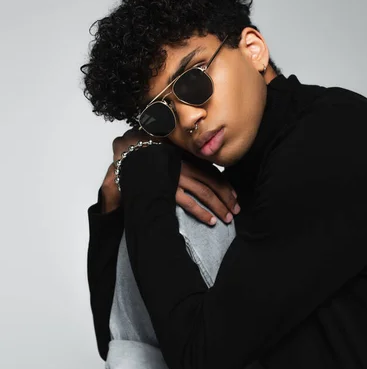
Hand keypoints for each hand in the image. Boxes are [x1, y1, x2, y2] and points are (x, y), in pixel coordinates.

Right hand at [103, 129, 239, 223]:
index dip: (225, 185)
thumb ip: (179, 157)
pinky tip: (210, 221)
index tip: (234, 196)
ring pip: (206, 193)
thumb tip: (191, 166)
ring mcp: (179, 177)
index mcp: (188, 156)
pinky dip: (201, 213)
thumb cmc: (146, 148)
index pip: (212, 172)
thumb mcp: (167, 148)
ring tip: (227, 218)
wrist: (129, 150)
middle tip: (235, 211)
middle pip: (214, 183)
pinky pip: (189, 203)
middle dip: (227, 198)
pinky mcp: (168, 188)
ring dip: (219, 207)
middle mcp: (187, 166)